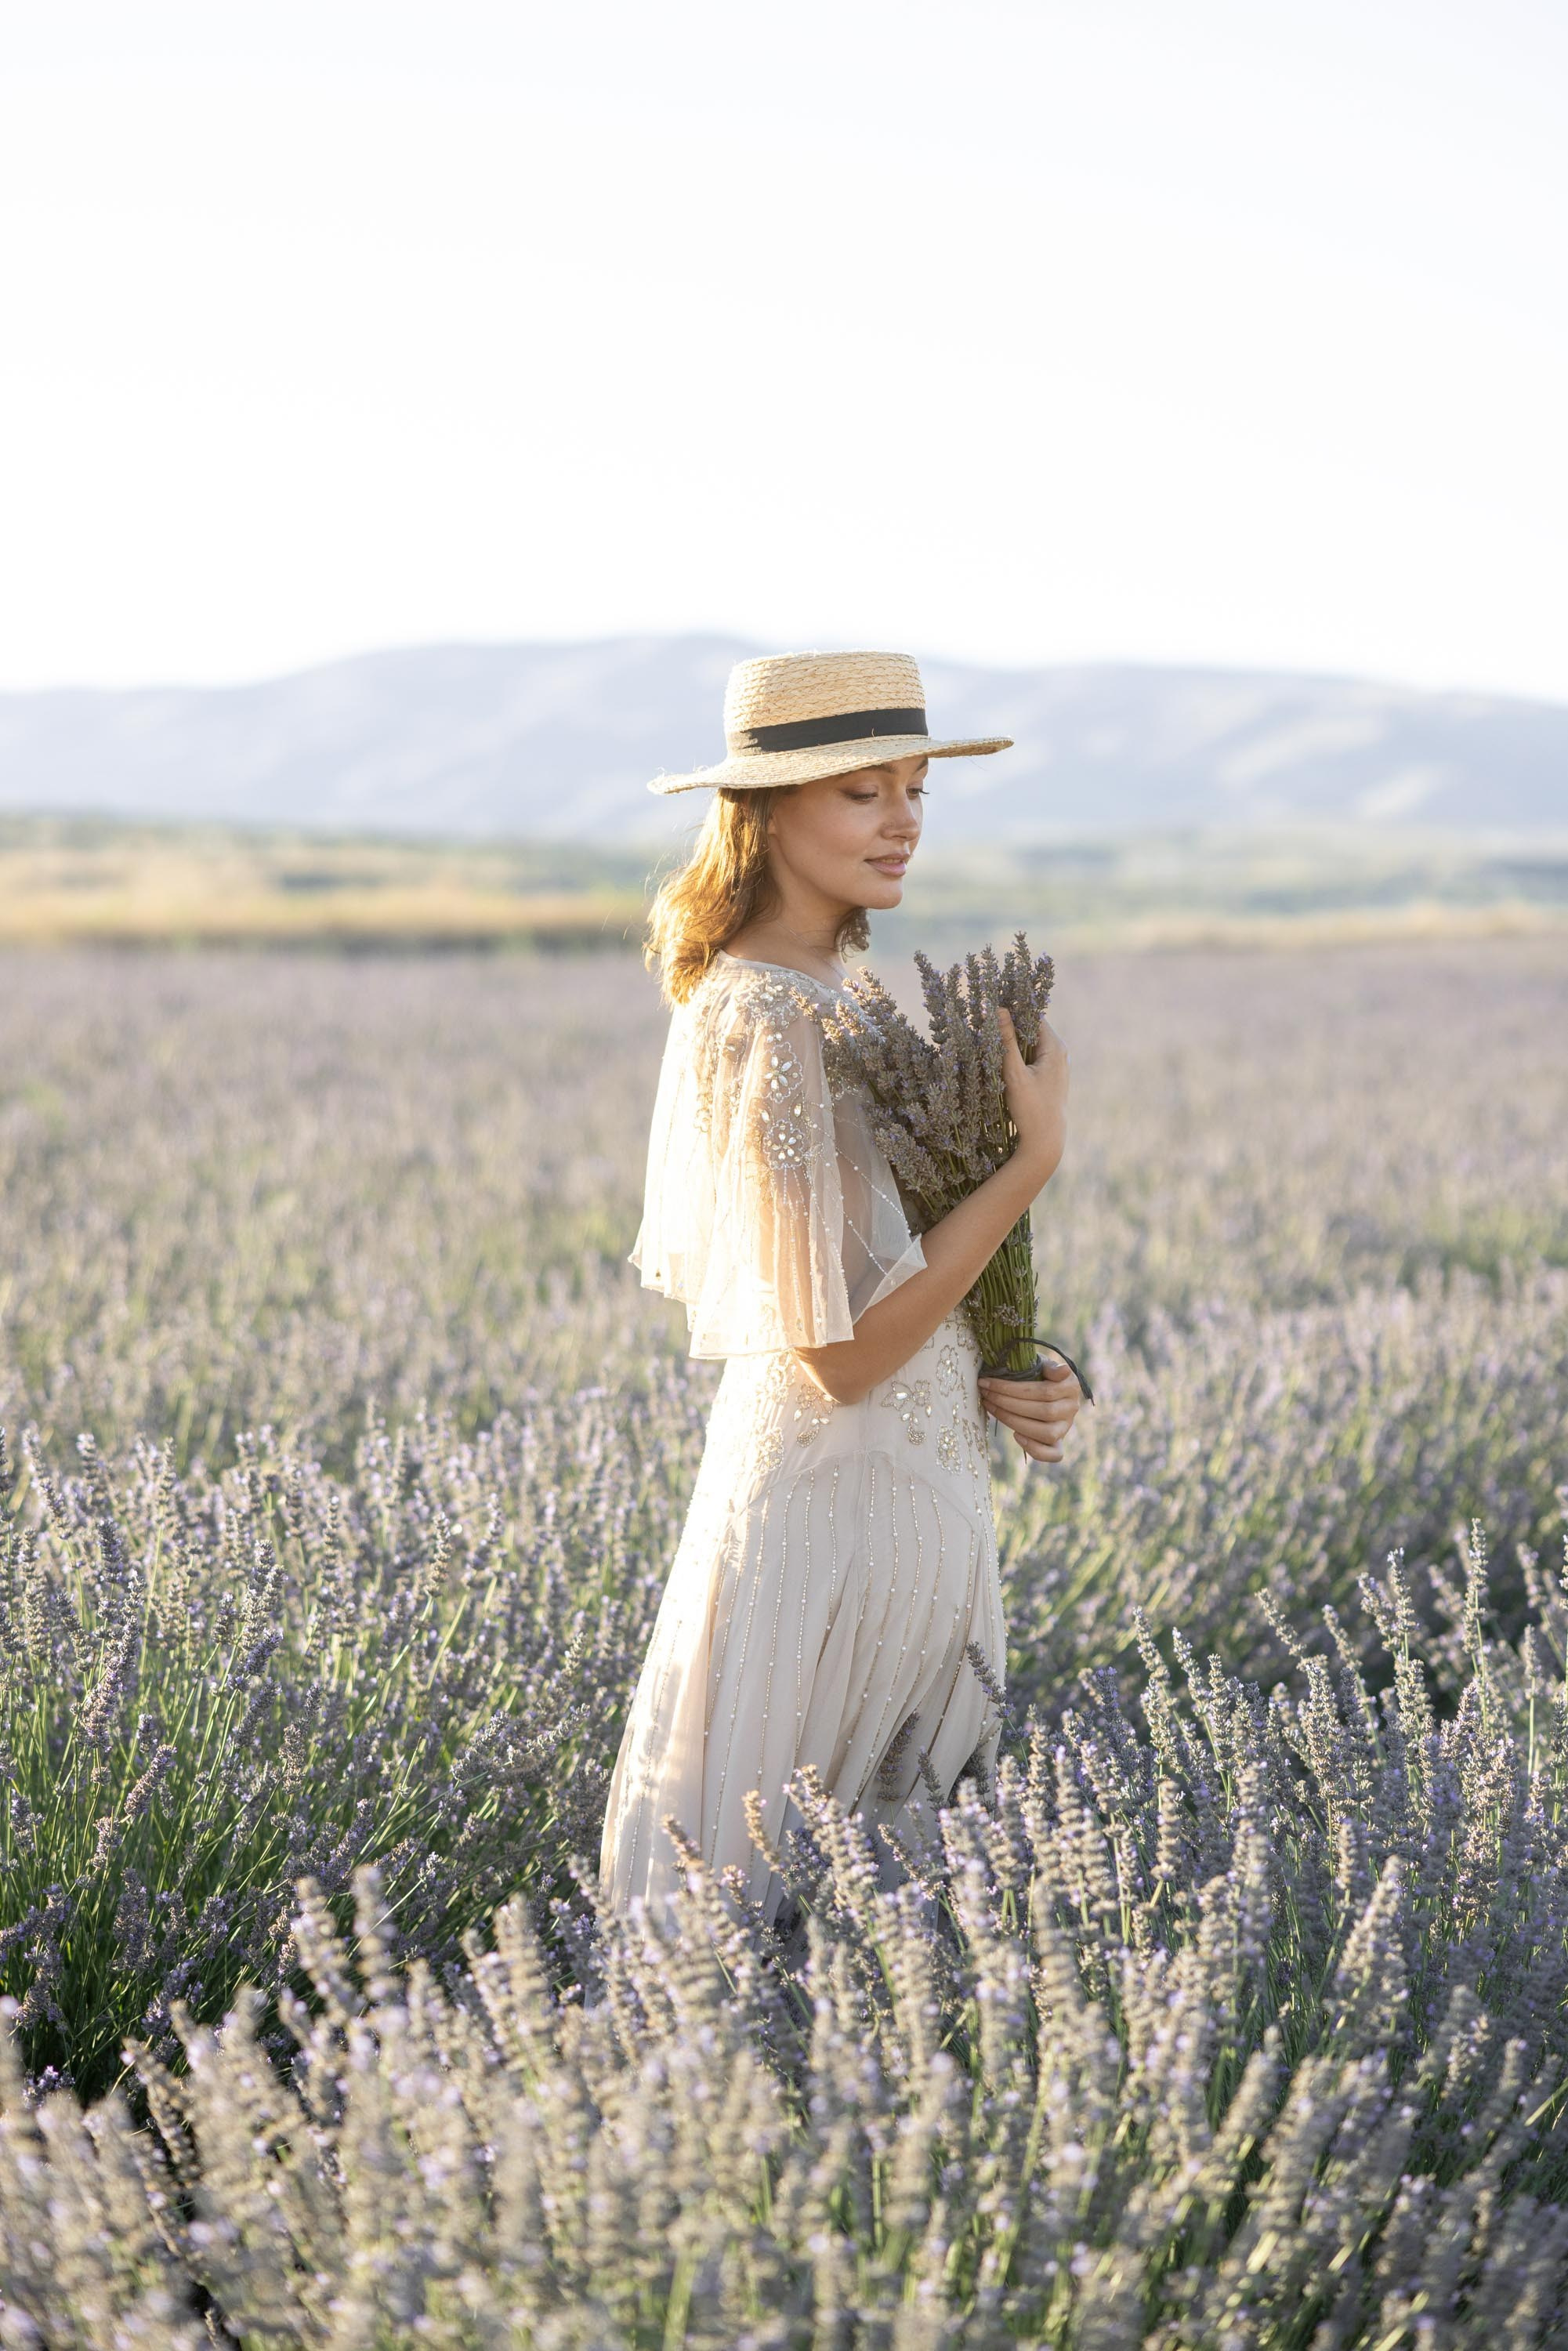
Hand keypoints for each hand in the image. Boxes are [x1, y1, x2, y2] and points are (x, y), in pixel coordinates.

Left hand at [978, 1358, 1082, 1462]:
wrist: (1042, 1388)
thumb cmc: (1036, 1373)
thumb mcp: (1041, 1363)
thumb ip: (1050, 1367)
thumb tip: (1063, 1370)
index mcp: (1071, 1385)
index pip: (1044, 1391)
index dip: (1012, 1388)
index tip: (986, 1381)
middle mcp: (1072, 1408)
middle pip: (1043, 1411)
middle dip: (1008, 1403)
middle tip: (985, 1394)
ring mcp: (1066, 1427)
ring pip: (1047, 1433)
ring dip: (1015, 1422)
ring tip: (992, 1409)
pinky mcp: (1059, 1443)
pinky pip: (1054, 1454)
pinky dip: (1034, 1448)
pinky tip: (1015, 1436)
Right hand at [998, 1005, 1068, 1184]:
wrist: (1045, 1142)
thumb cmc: (1030, 1109)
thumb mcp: (1014, 1073)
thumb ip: (1006, 1041)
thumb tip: (999, 1009)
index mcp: (1054, 1047)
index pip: (1032, 1015)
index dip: (1012, 1011)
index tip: (989, 1011)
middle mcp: (1060, 1053)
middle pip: (1031, 1029)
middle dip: (1009, 1028)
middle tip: (983, 1028)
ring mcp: (1056, 1066)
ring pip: (1030, 1044)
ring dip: (1011, 1043)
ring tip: (988, 1045)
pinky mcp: (1050, 1078)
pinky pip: (1032, 1058)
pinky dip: (1017, 1057)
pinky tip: (1000, 1064)